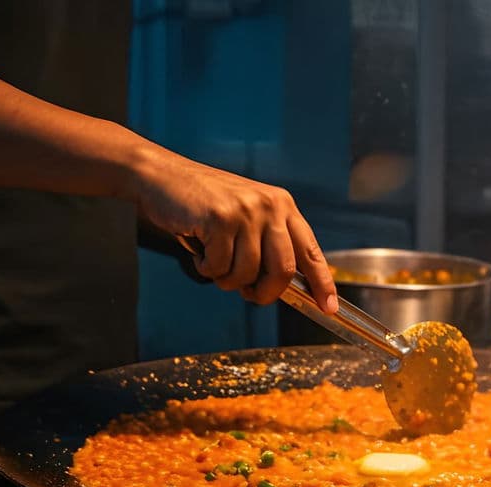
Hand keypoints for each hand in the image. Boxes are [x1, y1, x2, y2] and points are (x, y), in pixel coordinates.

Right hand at [128, 147, 337, 312]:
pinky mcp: (220, 217)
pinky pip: (220, 266)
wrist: (162, 176)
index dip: (322, 283)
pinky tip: (200, 251)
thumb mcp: (246, 218)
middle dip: (265, 293)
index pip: (311, 251)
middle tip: (249, 295)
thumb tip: (281, 288)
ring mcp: (246, 211)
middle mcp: (270, 206)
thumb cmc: (203, 204)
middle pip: (283, 271)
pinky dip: (207, 268)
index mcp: (282, 206)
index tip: (328, 307)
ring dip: (227, 280)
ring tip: (214, 261)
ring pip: (247, 273)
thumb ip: (267, 246)